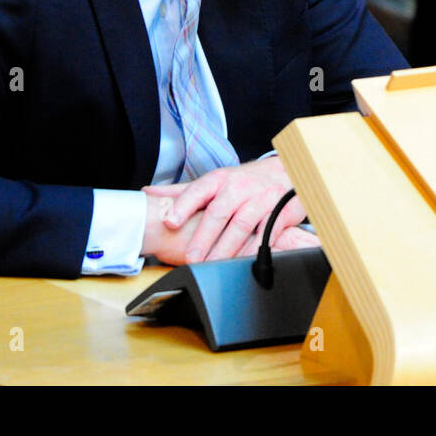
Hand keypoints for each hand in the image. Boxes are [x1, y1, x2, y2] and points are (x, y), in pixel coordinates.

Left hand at [142, 157, 306, 263]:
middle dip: (204, 236)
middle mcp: (239, 187)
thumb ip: (182, 191)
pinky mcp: (280, 211)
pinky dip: (254, 248)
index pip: (198, 190)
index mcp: (220, 179)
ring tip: (213, 264)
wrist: (288, 171)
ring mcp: (261, 198)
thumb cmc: (246, 180)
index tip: (170, 221)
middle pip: (219, 211)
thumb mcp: (215, 181)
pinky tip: (244, 261)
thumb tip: (147, 192)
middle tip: (191, 257)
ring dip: (226, 247)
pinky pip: (266, 232)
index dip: (183, 206)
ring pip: (242, 224)